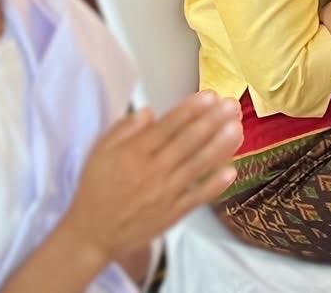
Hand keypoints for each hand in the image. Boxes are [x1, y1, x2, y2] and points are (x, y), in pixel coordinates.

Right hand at [59, 92, 241, 267]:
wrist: (92, 234)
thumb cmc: (96, 189)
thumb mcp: (99, 153)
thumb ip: (123, 129)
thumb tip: (149, 111)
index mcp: (134, 153)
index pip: (168, 126)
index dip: (190, 109)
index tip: (210, 95)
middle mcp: (153, 171)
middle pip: (187, 141)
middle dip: (212, 121)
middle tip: (231, 105)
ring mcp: (165, 193)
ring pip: (197, 165)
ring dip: (220, 146)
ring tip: (238, 128)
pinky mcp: (173, 213)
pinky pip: (198, 197)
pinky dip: (215, 185)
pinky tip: (232, 170)